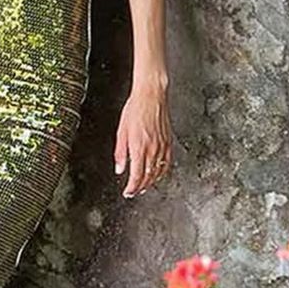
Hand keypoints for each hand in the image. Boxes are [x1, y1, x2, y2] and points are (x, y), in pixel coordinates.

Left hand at [114, 82, 171, 196]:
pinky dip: (162, 172)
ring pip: (158, 172)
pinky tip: (157, 173)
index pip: (137, 175)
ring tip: (144, 186)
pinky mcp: (169, 142)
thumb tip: (119, 169)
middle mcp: (152, 149)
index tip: (128, 192)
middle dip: (140, 187)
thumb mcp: (121, 131)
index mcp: (139, 147)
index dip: (132, 187)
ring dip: (151, 182)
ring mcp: (162, 146)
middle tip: (134, 192)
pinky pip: (167, 163)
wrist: (151, 96)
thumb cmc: (135, 109)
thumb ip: (120, 152)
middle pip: (148, 176)